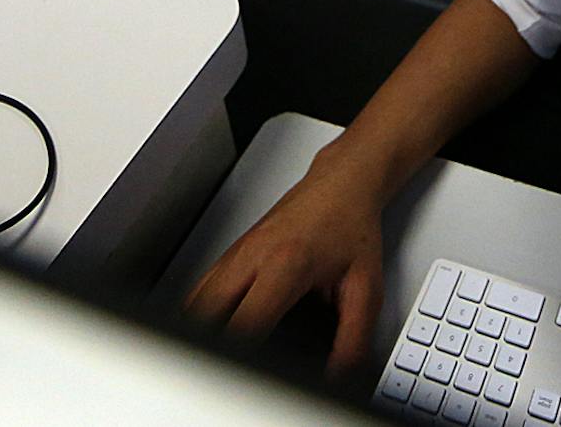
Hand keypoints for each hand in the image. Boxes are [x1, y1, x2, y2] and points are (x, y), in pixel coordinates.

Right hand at [184, 153, 387, 378]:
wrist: (342, 185)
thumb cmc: (352, 227)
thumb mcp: (364, 289)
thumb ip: (353, 338)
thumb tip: (341, 374)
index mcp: (286, 264)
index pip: (245, 322)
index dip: (239, 356)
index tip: (241, 375)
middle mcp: (254, 255)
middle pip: (207, 311)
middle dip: (209, 345)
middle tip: (221, 370)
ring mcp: (239, 250)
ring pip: (196, 297)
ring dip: (200, 327)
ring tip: (213, 354)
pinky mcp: (234, 249)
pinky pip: (203, 285)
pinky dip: (200, 309)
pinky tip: (211, 326)